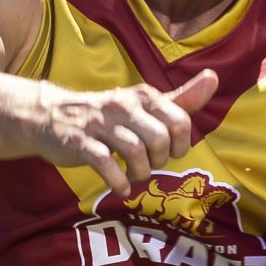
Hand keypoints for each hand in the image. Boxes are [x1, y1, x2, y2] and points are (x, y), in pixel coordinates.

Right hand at [34, 68, 218, 194]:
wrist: (52, 117)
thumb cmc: (106, 117)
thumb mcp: (144, 106)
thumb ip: (180, 99)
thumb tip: (213, 79)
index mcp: (143, 97)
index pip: (180, 121)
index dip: (180, 145)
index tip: (169, 153)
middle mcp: (124, 106)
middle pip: (160, 138)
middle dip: (160, 160)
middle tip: (150, 164)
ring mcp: (101, 124)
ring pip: (135, 151)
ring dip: (140, 173)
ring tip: (134, 176)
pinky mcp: (80, 143)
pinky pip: (105, 164)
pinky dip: (118, 181)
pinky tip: (121, 187)